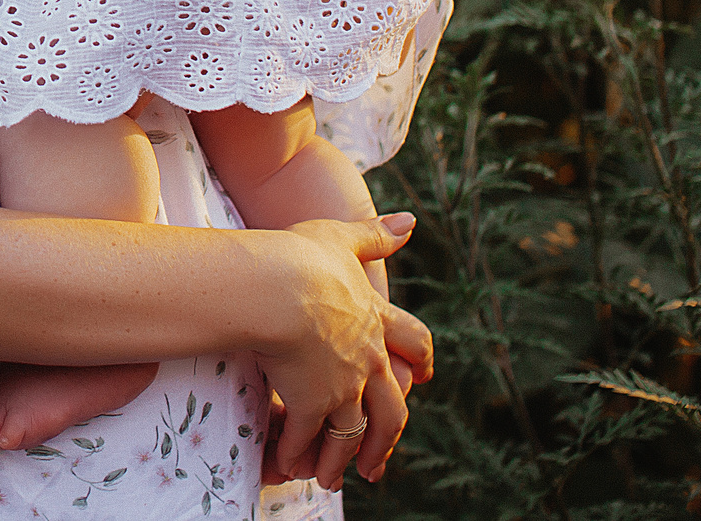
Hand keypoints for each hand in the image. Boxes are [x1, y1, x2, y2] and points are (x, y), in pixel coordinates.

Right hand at [254, 213, 428, 490]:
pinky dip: (300, 454)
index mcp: (375, 320)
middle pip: (392, 409)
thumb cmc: (302, 257)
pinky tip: (290, 465)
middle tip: (378, 461)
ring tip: (332, 479)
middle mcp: (367, 360)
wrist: (278, 287)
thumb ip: (375, 234)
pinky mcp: (313, 403)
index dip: (420, 360)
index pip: (412, 343)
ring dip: (342, 459)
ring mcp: (343, 386)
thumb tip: (410, 221)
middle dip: (386, 438)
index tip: (422, 377)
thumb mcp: (341, 237)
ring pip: (352, 434)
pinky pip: (309, 438)